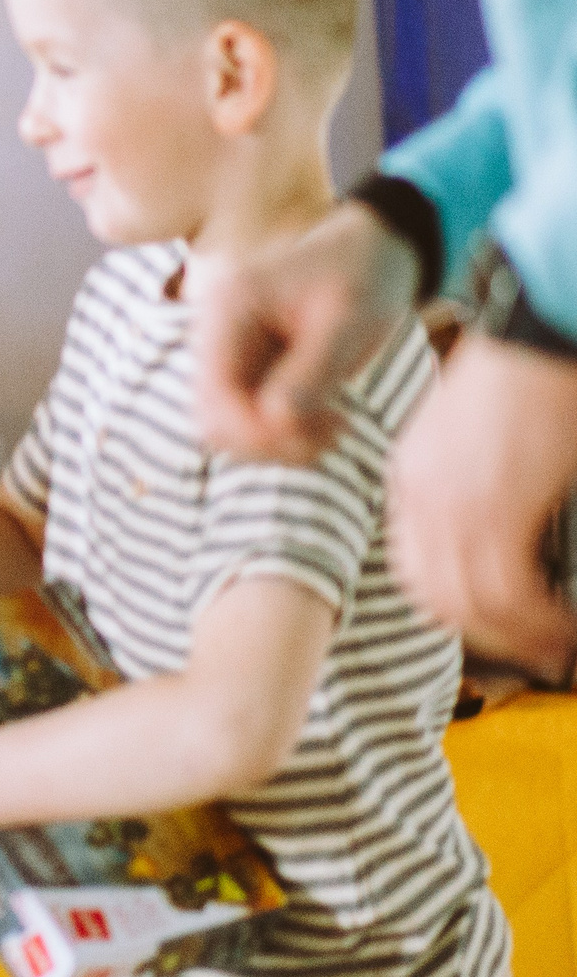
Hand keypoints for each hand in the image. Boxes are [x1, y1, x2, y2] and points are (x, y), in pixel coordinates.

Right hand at [194, 201, 421, 463]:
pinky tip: (323, 420)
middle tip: (329, 438)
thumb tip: (276, 425)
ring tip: (332, 429)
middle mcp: (213, 333)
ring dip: (275, 443)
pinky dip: (281, 433)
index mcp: (228, 310)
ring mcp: (224, 353)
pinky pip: (245, 419)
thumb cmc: (362, 275)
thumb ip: (310, 374)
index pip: (216, 394)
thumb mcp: (348, 320)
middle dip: (267, 442)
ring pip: (225, 427)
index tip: (316, 439)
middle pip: (211, 419)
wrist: (371, 249)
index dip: (257, 430)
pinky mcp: (243, 369)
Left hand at [388, 332, 576, 679]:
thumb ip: (493, 490)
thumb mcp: (494, 439)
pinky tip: (561, 630)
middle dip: (486, 632)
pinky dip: (536, 620)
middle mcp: (421, 493)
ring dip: (517, 635)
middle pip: (434, 593)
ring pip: (470, 602)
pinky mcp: (495, 506)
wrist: (542, 327)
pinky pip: (508, 591)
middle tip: (534, 649)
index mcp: (415, 475)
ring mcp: (454, 502)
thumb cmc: (533, 375)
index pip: (416, 561)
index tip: (499, 624)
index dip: (457, 604)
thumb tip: (520, 533)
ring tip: (554, 646)